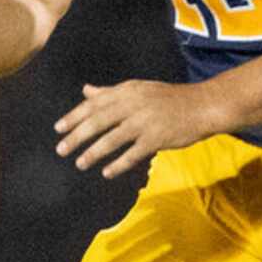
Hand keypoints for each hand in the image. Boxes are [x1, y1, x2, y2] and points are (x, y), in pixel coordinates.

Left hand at [55, 78, 219, 177]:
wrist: (203, 105)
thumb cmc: (169, 99)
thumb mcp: (139, 89)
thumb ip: (110, 92)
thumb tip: (85, 91)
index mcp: (127, 91)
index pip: (94, 103)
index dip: (74, 116)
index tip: (58, 128)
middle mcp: (133, 104)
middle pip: (98, 121)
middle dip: (77, 136)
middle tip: (61, 150)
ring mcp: (145, 121)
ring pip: (112, 139)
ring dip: (93, 152)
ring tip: (80, 163)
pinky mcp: (157, 138)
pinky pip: (133, 154)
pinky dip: (118, 164)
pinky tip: (107, 173)